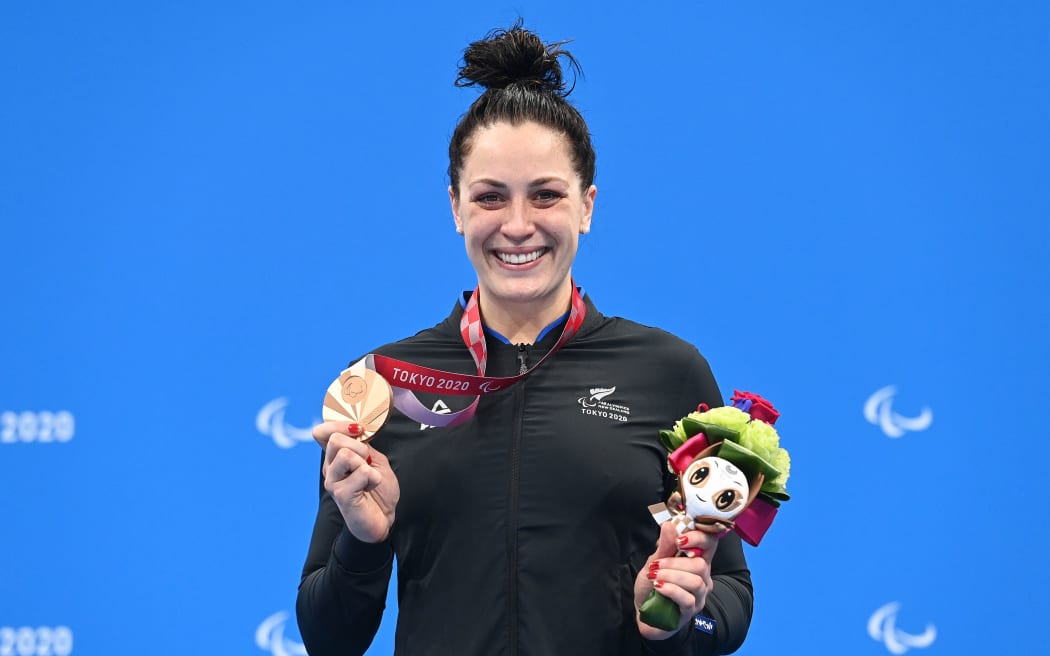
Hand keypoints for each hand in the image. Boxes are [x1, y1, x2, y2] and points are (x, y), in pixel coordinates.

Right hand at [314, 421, 399, 542]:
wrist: (384, 517)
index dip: (338, 425)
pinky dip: (373, 478)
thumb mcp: (374, 459)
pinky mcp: (341, 494)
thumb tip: (356, 428)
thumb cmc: (378, 489)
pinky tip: (370, 487)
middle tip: (367, 463)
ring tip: (369, 477)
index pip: (321, 432)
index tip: (358, 431)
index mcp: (335, 457)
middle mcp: (329, 468)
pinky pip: (360, 472)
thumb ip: (362, 444)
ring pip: (345, 454)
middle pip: (335, 439)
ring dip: (365, 463)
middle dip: (359, 447)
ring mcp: (332, 481)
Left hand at [634, 520, 719, 639]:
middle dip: (675, 562)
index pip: (711, 543)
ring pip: (695, 582)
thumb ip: (664, 546)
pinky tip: (658, 588)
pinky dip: (670, 590)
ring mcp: (699, 597)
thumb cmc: (652, 585)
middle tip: (656, 565)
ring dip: (671, 576)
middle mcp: (703, 578)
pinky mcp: (690, 612)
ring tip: (654, 577)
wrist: (644, 612)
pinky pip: (687, 599)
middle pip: (702, 565)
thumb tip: (669, 525)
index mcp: (696, 561)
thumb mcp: (654, 562)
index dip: (699, 538)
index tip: (680, 540)